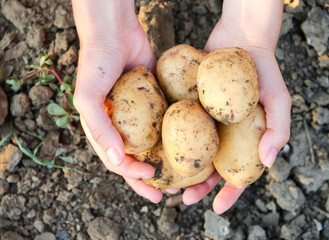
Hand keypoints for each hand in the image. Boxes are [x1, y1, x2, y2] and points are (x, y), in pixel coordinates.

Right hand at [72, 0, 162, 202]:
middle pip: (136, 160)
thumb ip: (100, 129)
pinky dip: (174, 137)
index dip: (132, 174)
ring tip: (181, 179)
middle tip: (167, 195)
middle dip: (149, 180)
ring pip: (153, 146)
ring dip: (165, 163)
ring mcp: (139, 116)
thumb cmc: (96, 63)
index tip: (153, 178)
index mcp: (103, 130)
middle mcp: (121, 126)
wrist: (115, 32)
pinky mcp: (155, 102)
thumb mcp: (89, 97)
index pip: (117, 161)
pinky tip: (187, 145)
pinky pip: (165, 123)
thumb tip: (118, 160)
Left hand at [182, 0, 290, 213]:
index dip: (229, 193)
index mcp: (244, 141)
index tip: (217, 208)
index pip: (239, 174)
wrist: (241, 38)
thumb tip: (267, 163)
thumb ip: (278, 130)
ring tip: (164, 181)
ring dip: (178, 169)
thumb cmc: (265, 71)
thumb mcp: (279, 100)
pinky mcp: (190, 106)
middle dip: (197, 186)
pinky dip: (169, 140)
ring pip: (191, 152)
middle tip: (182, 198)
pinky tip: (156, 149)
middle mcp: (224, 134)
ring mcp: (205, 122)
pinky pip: (179, 126)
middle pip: (210, 168)